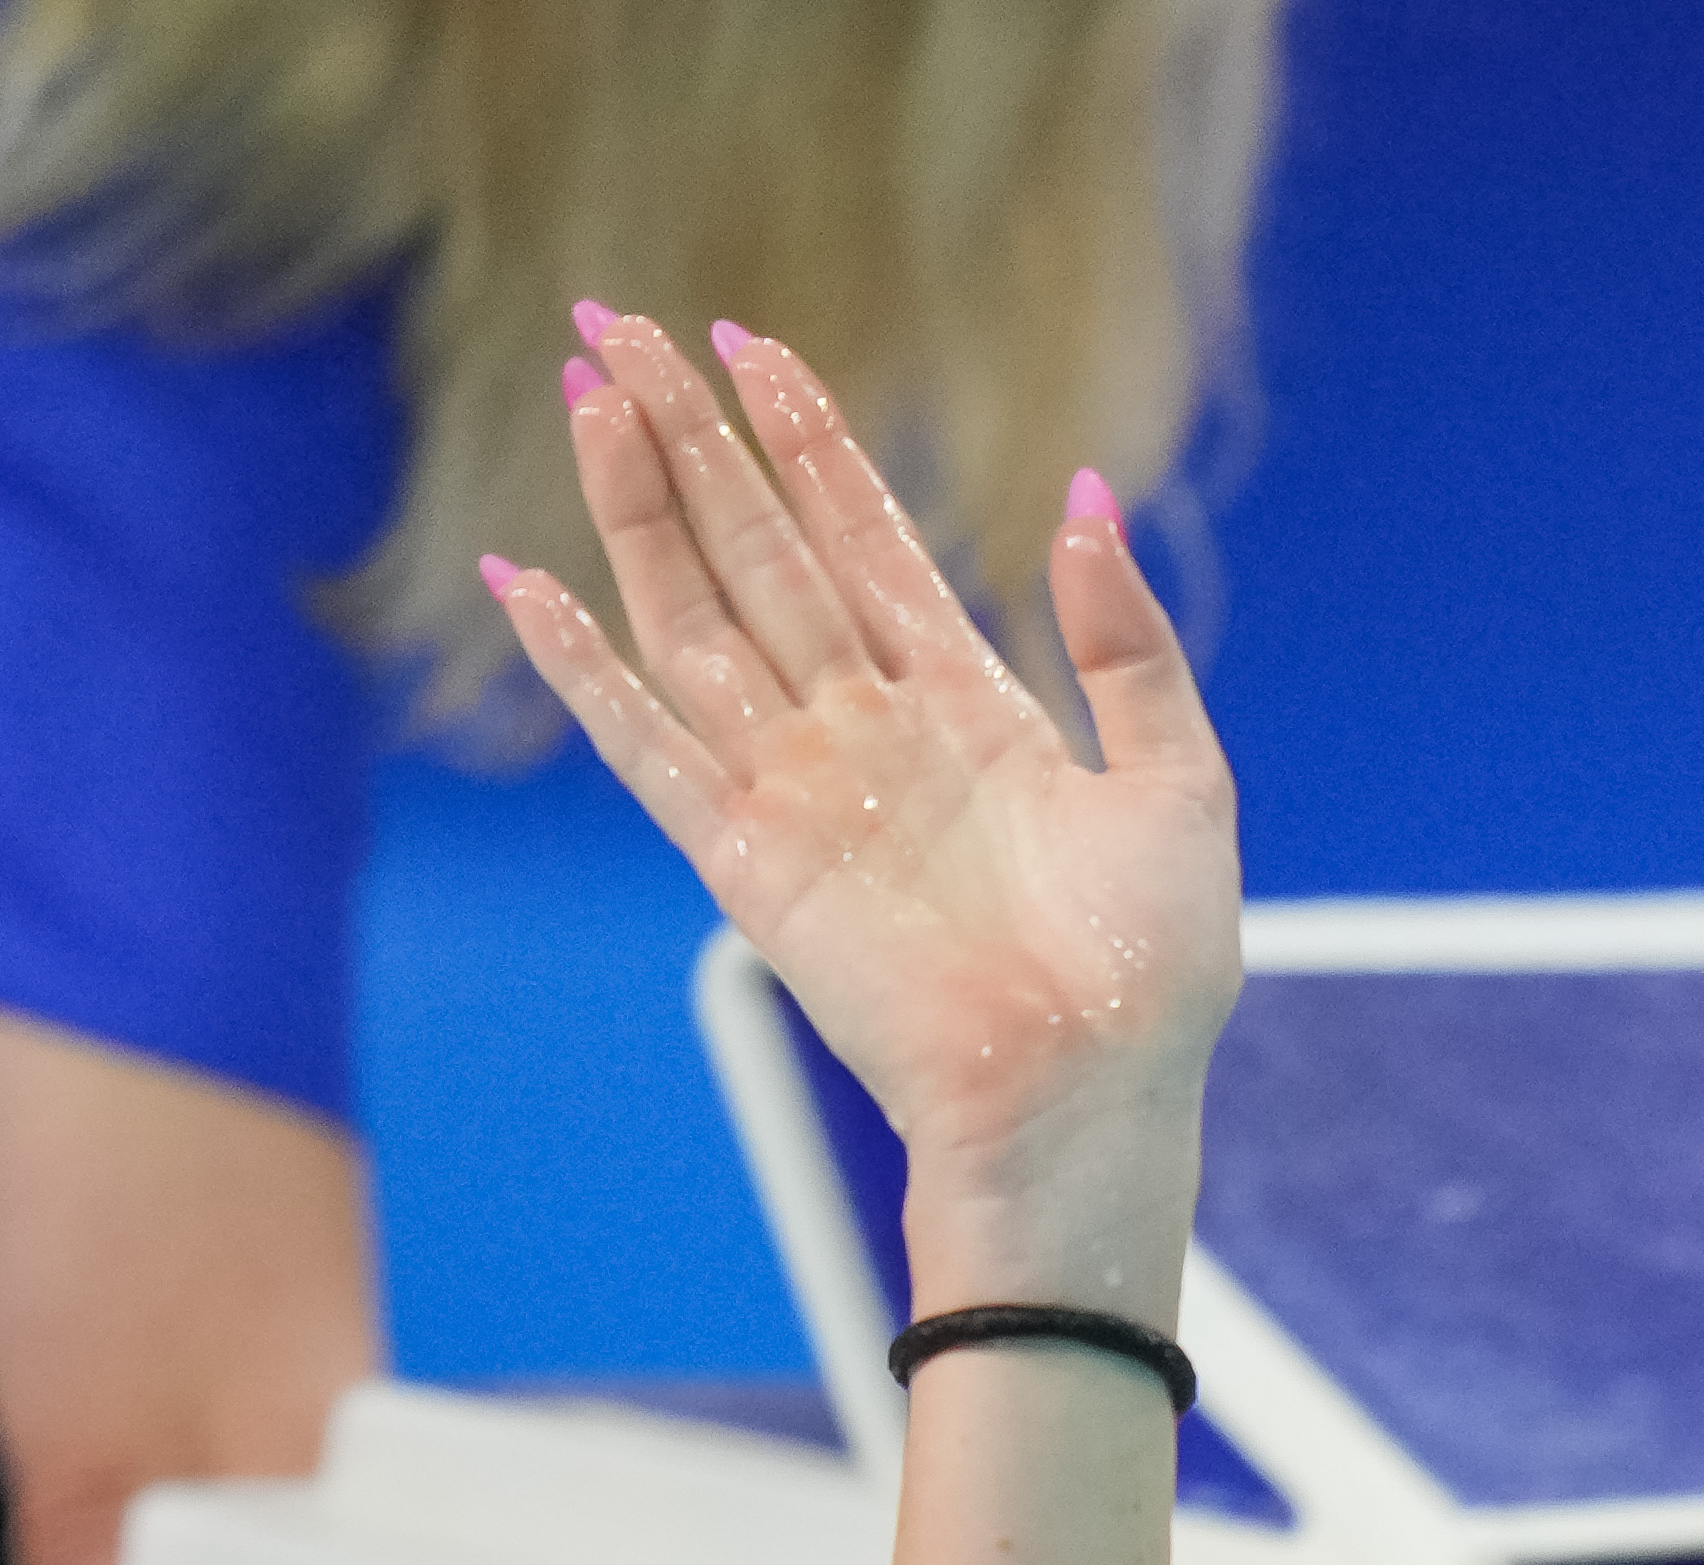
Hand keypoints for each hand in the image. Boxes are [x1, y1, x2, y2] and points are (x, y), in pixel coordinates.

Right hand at [492, 309, 1234, 1312]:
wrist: (1088, 1100)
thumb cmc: (1148, 975)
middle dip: (694, 437)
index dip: (807, 438)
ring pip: (695, 618)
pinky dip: (582, 669)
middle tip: (624, 324)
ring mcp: (800, 791)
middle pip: (759, 551)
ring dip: (639, 512)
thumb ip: (1127, 642)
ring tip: (592, 399)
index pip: (864, 536)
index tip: (751, 344)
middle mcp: (868, 732)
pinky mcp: (749, 862)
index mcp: (969, 704)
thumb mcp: (1177, 782)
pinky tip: (526, 584)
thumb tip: (1089, 499)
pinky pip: (645, 747)